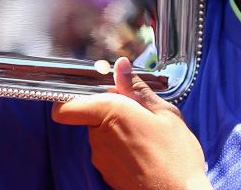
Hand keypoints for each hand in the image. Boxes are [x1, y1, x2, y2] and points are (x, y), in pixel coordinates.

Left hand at [52, 58, 210, 189]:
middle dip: (110, 111)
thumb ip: (137, 88)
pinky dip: (122, 150)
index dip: (72, 98)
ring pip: (101, 135)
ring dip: (118, 131)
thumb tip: (120, 66)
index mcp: (110, 113)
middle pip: (90, 116)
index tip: (93, 93)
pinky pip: (109, 153)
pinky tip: (145, 153)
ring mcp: (101, 158)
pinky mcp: (107, 175)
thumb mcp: (164, 113)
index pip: (64, 107)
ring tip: (147, 136)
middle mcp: (98, 137)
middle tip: (139, 114)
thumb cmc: (176, 155)